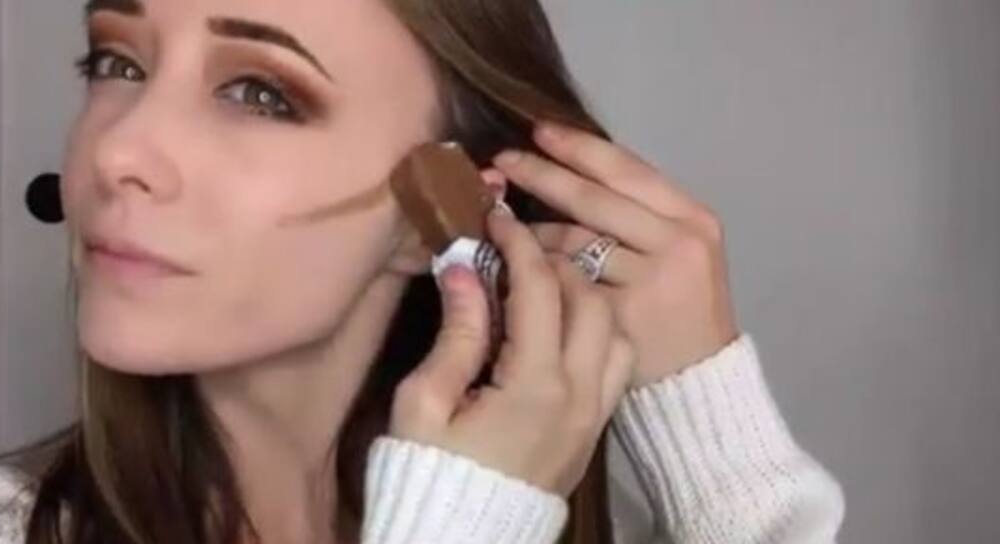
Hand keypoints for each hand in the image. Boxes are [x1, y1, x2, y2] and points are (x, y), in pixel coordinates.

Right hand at [388, 206, 633, 495]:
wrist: (463, 542)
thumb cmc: (430, 472)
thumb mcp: (424, 404)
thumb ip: (456, 333)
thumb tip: (465, 267)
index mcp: (534, 385)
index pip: (540, 288)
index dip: (518, 242)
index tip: (495, 216)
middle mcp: (579, 396)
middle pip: (590, 300)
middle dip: (556, 261)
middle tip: (517, 249)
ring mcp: (594, 415)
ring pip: (614, 329)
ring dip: (584, 295)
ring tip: (543, 286)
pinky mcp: (595, 430)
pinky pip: (617, 363)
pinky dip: (597, 330)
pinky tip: (560, 328)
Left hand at [483, 121, 739, 387]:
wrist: (699, 380)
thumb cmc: (677, 306)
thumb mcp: (675, 247)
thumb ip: (633, 212)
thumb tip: (566, 165)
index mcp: (691, 217)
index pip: (626, 170)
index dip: (578, 147)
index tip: (539, 130)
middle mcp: (676, 244)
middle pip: (593, 200)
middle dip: (542, 175)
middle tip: (502, 159)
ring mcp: (648, 283)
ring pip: (572, 241)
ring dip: (532, 231)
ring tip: (504, 225)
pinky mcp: (620, 319)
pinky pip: (564, 285)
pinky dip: (537, 274)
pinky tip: (515, 270)